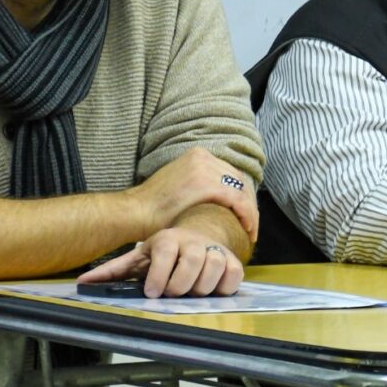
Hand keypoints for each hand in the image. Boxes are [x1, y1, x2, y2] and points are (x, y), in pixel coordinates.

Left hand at [77, 228, 243, 297]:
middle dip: (180, 284)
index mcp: (167, 239)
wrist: (197, 238)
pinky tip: (211, 289)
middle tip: (172, 293)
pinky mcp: (233, 261)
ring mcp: (215, 249)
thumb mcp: (137, 260)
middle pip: (193, 261)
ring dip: (201, 288)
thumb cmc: (163, 256)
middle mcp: (193, 240)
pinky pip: (234, 276)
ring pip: (214, 269)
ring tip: (190, 292)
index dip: (159, 275)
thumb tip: (82, 282)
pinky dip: (223, 287)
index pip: (166, 252)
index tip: (153, 292)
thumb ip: (112, 272)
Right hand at [126, 147, 257, 241]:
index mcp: (198, 156)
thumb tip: (221, 199)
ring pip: (242, 191)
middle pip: (239, 181)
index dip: (242, 196)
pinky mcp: (207, 185)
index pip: (231, 175)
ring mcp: (205, 168)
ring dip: (250, 211)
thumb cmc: (154, 207)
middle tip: (251, 225)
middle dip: (248, 204)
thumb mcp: (181, 186)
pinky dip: (246, 215)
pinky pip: (237, 200)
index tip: (245, 214)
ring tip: (250, 230)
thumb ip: (201, 186)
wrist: (135, 212)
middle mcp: (203, 157)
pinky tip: (247, 229)